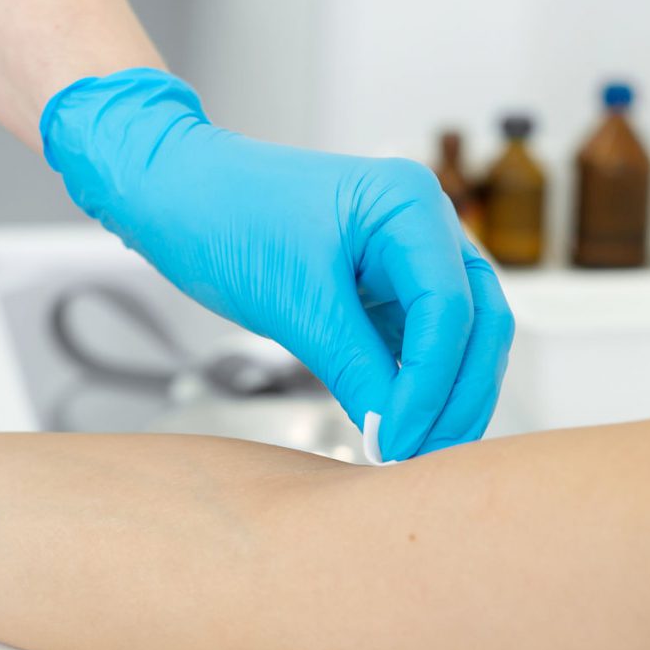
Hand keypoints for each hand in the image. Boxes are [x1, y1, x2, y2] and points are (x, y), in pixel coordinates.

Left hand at [41, 69, 513, 459]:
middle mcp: (421, 228)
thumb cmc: (223, 218)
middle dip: (455, 394)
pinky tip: (393, 424)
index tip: (398, 439)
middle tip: (421, 456)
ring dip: (439, 395)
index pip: (451, 309)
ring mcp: (403, 258)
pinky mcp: (377, 288)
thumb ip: (353, 367)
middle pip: (476, 323)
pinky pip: (413, 342)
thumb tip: (393, 433)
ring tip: (410, 451)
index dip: (431, 384)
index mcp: (410, 206)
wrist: (173, 193)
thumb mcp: (293, 300)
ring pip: (453, 338)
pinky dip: (409, 384)